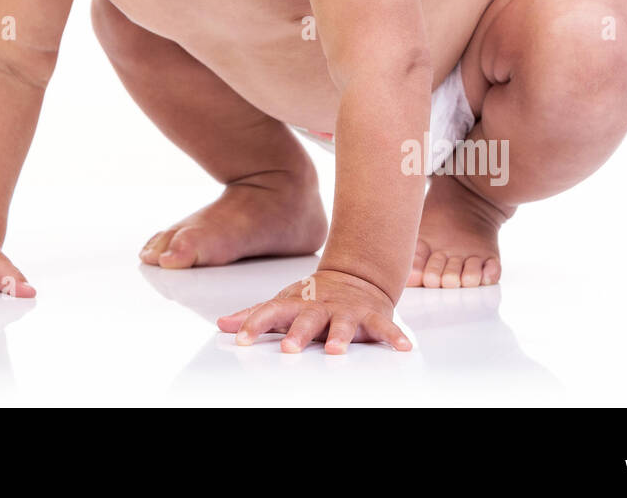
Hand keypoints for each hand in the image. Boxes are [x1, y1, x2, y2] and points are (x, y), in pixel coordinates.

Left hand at [216, 268, 410, 353]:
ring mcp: (347, 311)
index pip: (272, 311)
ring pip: (344, 323)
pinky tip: (404, 347)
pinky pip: (385, 326)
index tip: (241, 339)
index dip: (255, 324)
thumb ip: (255, 315)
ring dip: (340, 336)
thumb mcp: (283, 303)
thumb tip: (222, 324)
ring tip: (336, 350)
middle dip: (298, 333)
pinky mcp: (373, 316)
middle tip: (289, 348)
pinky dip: (395, 336)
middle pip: (307, 319)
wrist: (355, 277)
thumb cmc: (314, 297)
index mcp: (296, 303)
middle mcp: (321, 306)